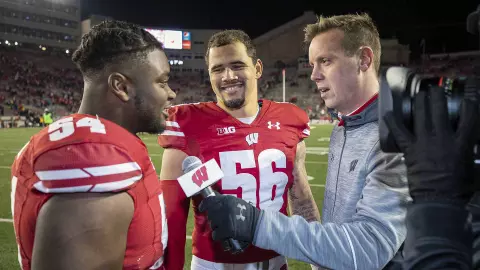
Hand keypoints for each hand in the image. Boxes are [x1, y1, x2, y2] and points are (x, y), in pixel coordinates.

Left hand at [199, 195, 260, 242]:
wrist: (257, 224)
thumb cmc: (248, 213)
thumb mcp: (236, 202)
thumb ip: (225, 202)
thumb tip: (212, 201)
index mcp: (227, 200)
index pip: (210, 201)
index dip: (204, 205)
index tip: (202, 208)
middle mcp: (224, 208)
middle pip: (210, 214)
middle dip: (214, 218)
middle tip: (220, 222)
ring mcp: (224, 219)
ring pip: (212, 224)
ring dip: (216, 227)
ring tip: (223, 228)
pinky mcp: (226, 230)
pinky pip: (215, 234)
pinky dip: (218, 236)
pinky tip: (223, 235)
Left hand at [384, 86, 477, 202]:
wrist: (438, 199)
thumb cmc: (458, 186)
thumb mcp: (472, 167)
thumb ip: (472, 152)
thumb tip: (473, 146)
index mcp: (462, 143)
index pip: (469, 117)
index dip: (469, 105)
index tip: (467, 98)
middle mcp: (443, 137)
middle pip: (440, 110)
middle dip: (437, 96)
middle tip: (435, 90)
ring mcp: (424, 142)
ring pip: (421, 115)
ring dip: (420, 102)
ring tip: (420, 94)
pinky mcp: (410, 149)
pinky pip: (400, 132)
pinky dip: (393, 122)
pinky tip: (388, 113)